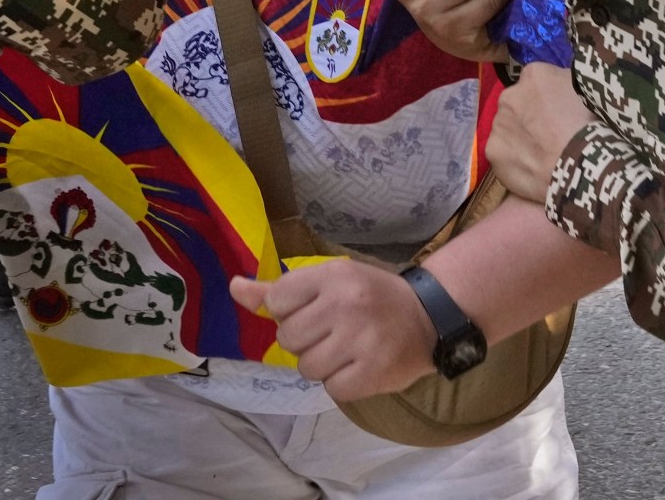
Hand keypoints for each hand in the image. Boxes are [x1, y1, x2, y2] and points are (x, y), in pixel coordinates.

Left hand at [230, 261, 435, 401]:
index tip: (314, 309)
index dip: (290, 312)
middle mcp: (346, 304)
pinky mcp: (373, 371)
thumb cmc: (371, 296)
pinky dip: (342, 382)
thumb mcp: (329, 280)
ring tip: (346, 350)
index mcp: (333, 275)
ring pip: (306, 367)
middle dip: (305, 340)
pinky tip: (359, 366)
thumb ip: (279, 290)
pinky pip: (332, 389)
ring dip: (322, 364)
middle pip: (288, 338)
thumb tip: (234, 288)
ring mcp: (361, 340)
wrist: (430, 317)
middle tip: (332, 332)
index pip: (278, 301)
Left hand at [486, 63, 593, 202]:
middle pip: (517, 105)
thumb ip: (568, 83)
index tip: (561, 114)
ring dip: (520, 139)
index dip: (549, 100)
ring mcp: (498, 125)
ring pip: (507, 130)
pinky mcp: (492, 153)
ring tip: (542, 157)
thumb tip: (563, 86)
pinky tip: (532, 171)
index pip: (537, 83)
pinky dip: (515, 162)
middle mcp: (509, 95)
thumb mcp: (588, 89)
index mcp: (534, 75)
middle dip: (529, 117)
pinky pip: (504, 156)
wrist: (583, 163)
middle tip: (550, 136)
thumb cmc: (593, 123)